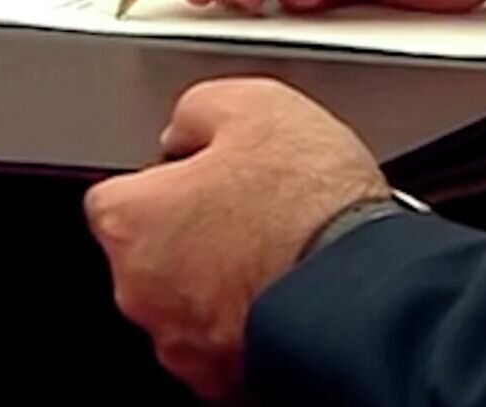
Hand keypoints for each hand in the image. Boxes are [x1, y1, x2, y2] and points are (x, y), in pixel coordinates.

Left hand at [84, 77, 389, 401]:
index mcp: (130, 220)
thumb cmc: (309, 207)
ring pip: (186, 300)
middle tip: (249, 210)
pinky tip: (288, 292)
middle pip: (151, 251)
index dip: (167, 178)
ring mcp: (180, 343)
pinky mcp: (223, 382)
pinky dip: (248, 320)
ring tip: (278, 252)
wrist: (367, 292)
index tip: (202, 175)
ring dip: (219, 279)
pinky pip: (224, 341)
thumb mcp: (253, 105)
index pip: (118, 193)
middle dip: (191, 232)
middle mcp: (140, 290)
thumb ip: (197, 111)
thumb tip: (186, 127)